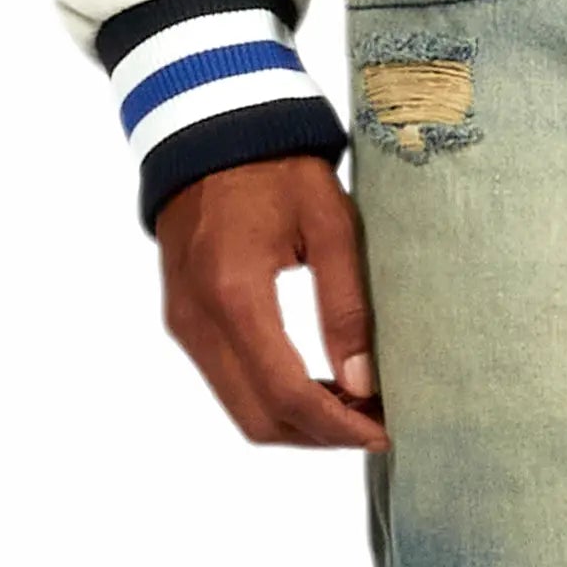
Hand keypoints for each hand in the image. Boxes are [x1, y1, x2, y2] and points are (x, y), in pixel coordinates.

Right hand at [155, 155, 387, 448]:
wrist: (211, 132)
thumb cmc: (276, 167)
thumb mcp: (331, 223)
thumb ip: (347, 305)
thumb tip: (363, 384)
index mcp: (235, 293)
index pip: (285, 393)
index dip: (337, 426)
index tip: (382, 433)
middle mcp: (198, 319)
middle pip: (258, 417)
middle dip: (320, 434)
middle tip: (374, 422)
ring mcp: (184, 323)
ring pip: (240, 409)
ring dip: (298, 421)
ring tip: (353, 406)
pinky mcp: (184, 320)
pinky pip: (227, 383)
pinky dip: (273, 398)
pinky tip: (317, 384)